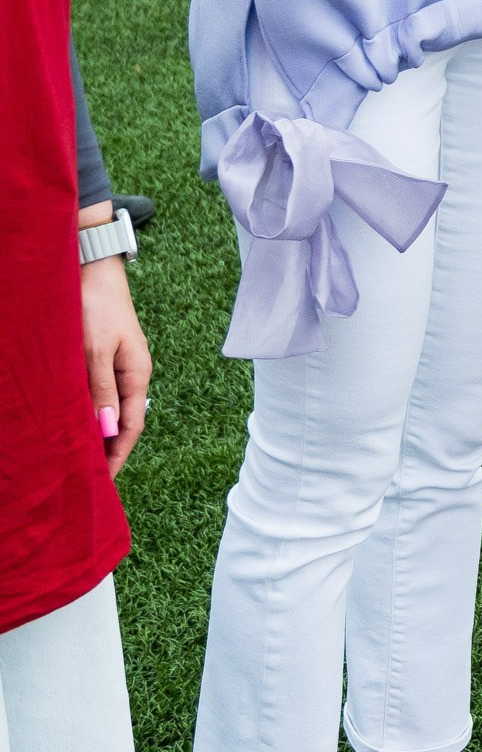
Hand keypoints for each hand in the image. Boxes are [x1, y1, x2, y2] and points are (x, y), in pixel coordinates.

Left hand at [79, 251, 150, 476]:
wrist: (93, 270)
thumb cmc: (96, 308)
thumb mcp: (96, 351)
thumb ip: (102, 391)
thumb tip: (107, 430)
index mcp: (138, 374)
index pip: (132, 426)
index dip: (117, 455)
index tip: (102, 481)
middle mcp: (131, 374)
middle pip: (122, 421)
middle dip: (107, 450)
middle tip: (86, 477)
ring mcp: (118, 366)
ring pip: (108, 409)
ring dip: (96, 432)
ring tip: (78, 458)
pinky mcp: (103, 358)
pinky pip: (98, 394)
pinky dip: (89, 412)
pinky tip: (73, 423)